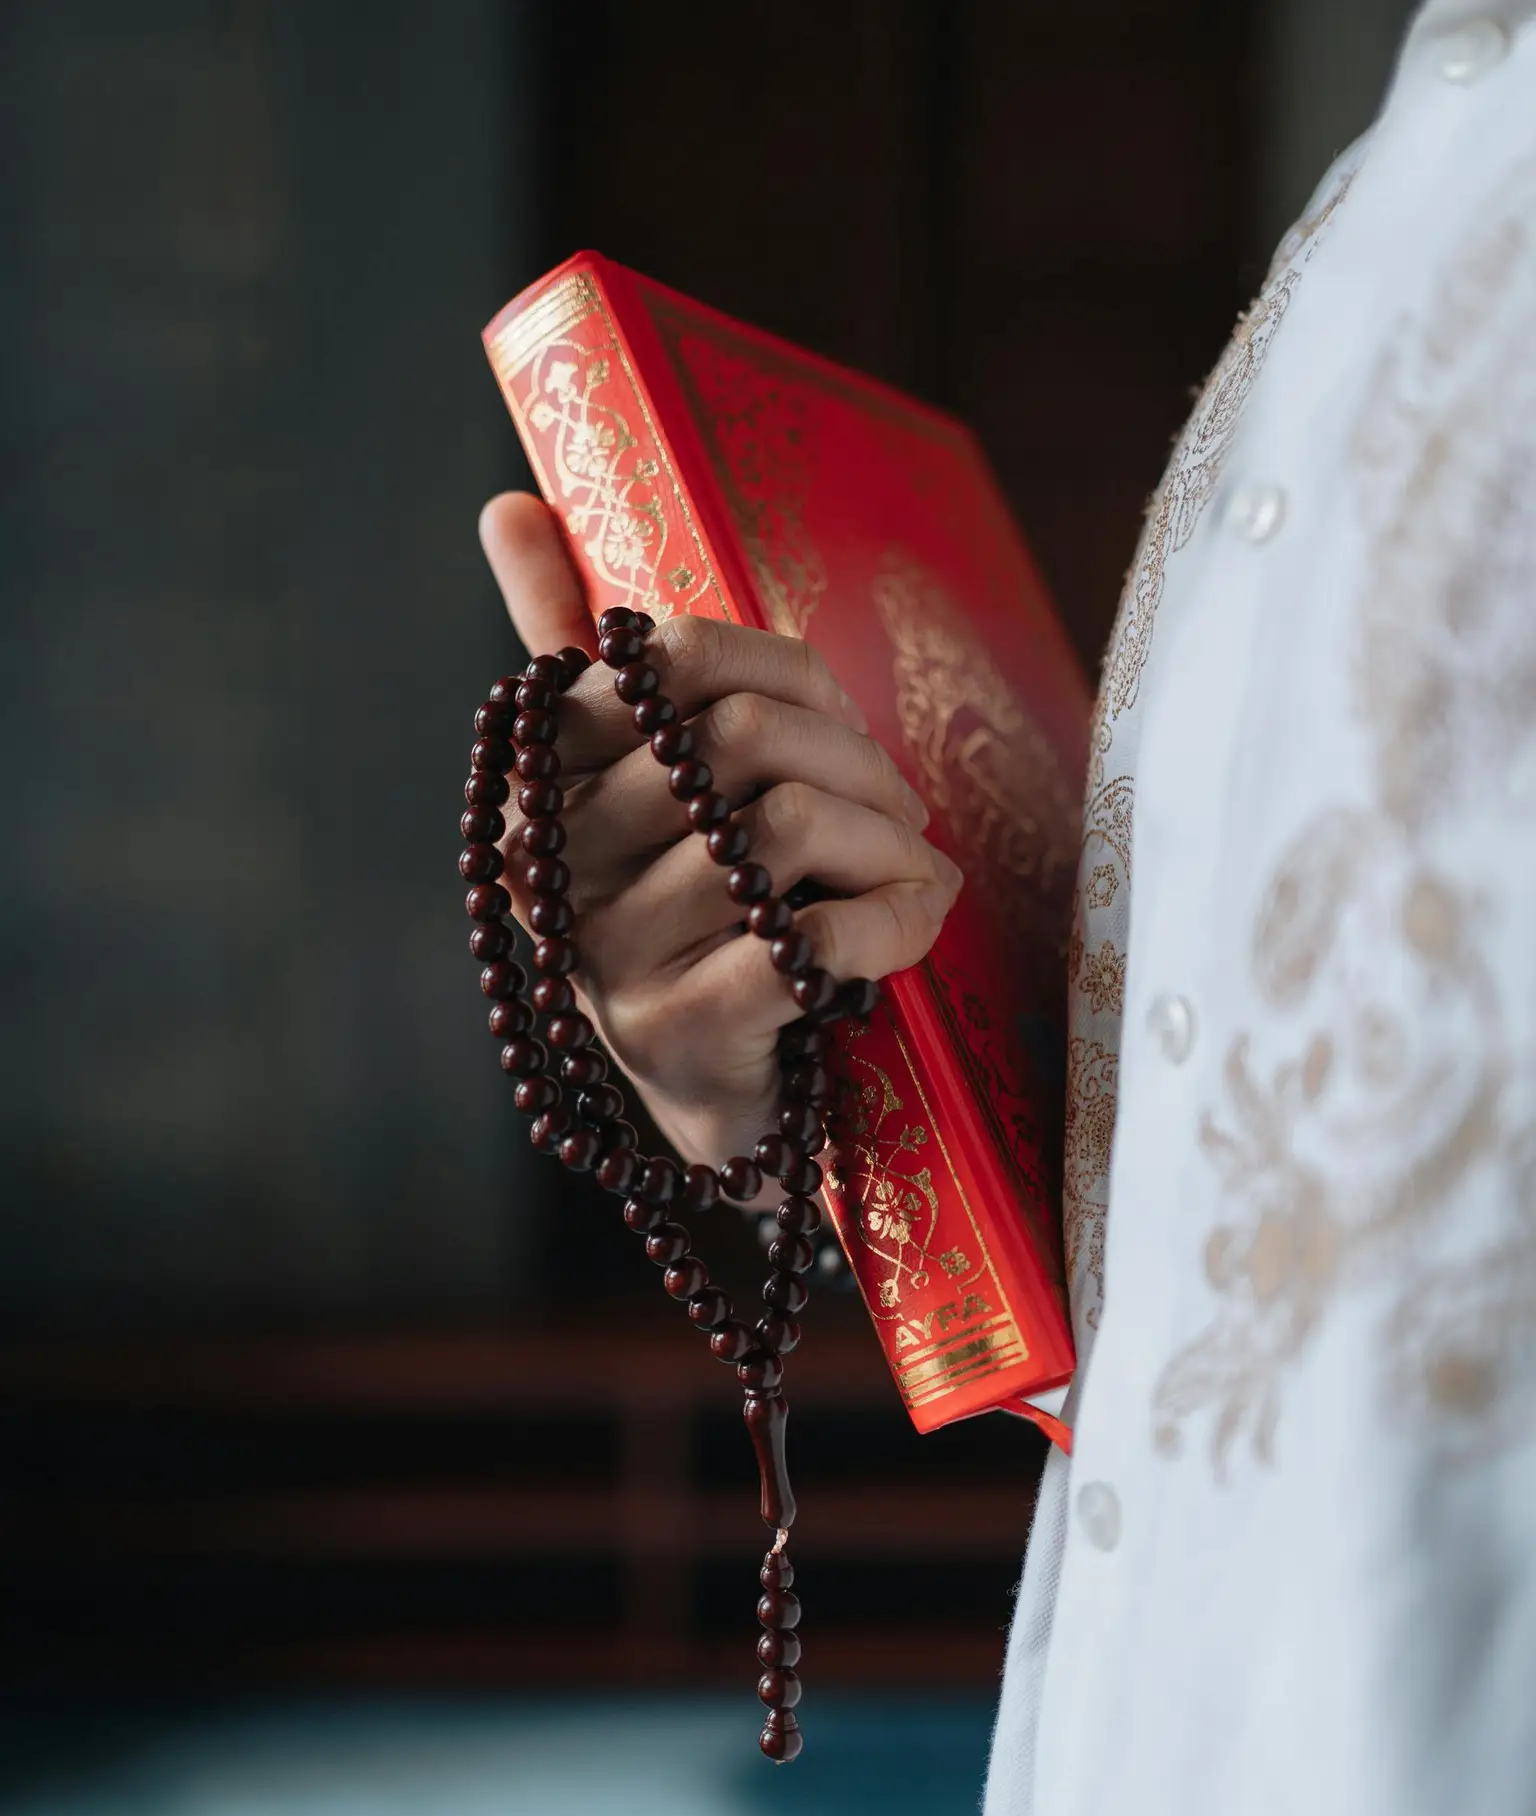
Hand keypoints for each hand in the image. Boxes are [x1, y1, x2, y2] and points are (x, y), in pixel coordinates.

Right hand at [478, 492, 962, 1179]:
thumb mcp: (629, 775)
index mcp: (542, 776)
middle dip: (860, 764)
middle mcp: (555, 858)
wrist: (704, 1088)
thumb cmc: (685, 908)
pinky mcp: (679, 1033)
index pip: (676, 656)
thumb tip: (507, 501)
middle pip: (741, 737)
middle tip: (904, 811)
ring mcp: (609, 955)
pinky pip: (808, 943)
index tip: (837, 727)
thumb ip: (571, 644)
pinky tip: (914, 924)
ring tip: (916, 869)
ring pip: (784, 830)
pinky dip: (892, 923)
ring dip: (890, 844)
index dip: (790, 677)